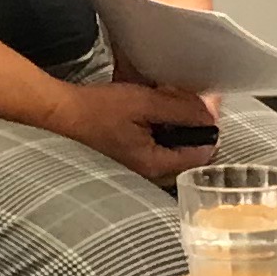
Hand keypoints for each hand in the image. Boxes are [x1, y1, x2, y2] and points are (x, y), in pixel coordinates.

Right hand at [54, 76, 223, 183]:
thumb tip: (211, 114)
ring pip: (176, 150)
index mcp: (155, 165)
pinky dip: (166, 129)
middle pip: (190, 155)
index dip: (209, 130)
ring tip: (173, 103)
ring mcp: (141, 166)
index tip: (208, 107)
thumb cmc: (100, 109)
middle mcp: (150, 172)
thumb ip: (182, 110)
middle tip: (192, 103)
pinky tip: (158, 110)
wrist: (65, 112)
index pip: (201, 155)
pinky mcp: (133, 156)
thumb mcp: (146, 103)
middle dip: (195, 128)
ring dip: (181, 127)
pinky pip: (161, 146)